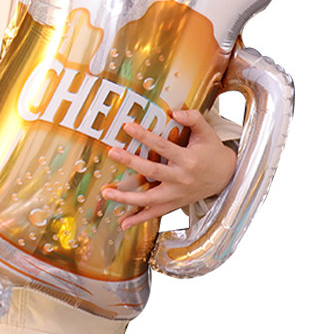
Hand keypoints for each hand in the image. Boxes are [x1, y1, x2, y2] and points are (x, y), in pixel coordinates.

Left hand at [101, 109, 235, 229]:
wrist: (226, 176)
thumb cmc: (212, 151)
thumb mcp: (207, 131)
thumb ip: (193, 117)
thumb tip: (175, 110)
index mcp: (188, 160)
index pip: (162, 146)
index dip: (145, 136)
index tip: (127, 126)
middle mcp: (181, 179)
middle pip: (152, 171)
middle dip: (130, 162)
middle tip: (112, 152)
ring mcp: (177, 195)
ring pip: (149, 199)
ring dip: (127, 197)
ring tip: (106, 192)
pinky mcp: (175, 204)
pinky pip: (155, 214)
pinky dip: (139, 219)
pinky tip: (123, 223)